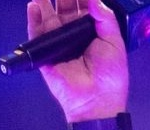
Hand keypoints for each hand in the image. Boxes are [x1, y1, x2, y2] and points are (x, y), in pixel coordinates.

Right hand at [27, 0, 130, 121]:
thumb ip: (105, 18)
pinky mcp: (45, 52)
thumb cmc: (110, 75)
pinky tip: (35, 6)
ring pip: (49, 16)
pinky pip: (37, 33)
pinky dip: (34, 18)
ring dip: (45, 2)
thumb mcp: (115, 42)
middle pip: (65, 7)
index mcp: (92, 31)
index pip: (84, 5)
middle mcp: (74, 34)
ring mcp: (58, 42)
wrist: (96, 100)